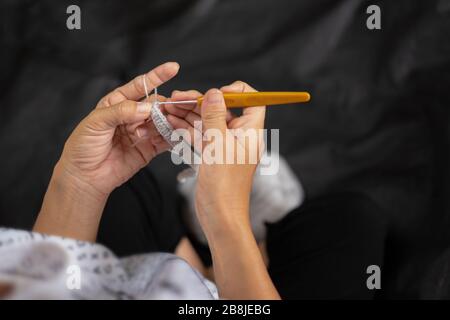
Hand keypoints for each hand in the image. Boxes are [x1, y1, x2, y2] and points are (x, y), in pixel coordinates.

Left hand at [59, 62, 177, 197]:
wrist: (85, 177)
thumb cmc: (83, 146)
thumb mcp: (97, 122)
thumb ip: (122, 112)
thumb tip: (146, 107)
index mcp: (117, 103)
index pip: (140, 86)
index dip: (157, 76)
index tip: (173, 68)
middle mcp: (132, 116)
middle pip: (155, 105)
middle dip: (165, 105)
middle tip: (172, 108)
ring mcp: (142, 132)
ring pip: (162, 122)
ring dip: (170, 122)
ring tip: (173, 124)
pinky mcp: (149, 149)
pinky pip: (165, 140)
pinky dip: (173, 137)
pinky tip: (177, 135)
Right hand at [167, 81, 265, 238]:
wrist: (219, 216)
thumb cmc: (225, 185)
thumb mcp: (218, 145)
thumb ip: (215, 116)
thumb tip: (214, 93)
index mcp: (250, 132)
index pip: (253, 101)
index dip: (237, 92)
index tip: (217, 92)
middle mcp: (239, 136)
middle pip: (223, 109)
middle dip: (200, 101)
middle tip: (178, 97)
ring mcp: (225, 146)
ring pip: (208, 121)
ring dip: (189, 113)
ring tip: (169, 106)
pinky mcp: (213, 155)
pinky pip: (200, 135)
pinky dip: (187, 128)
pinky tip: (171, 121)